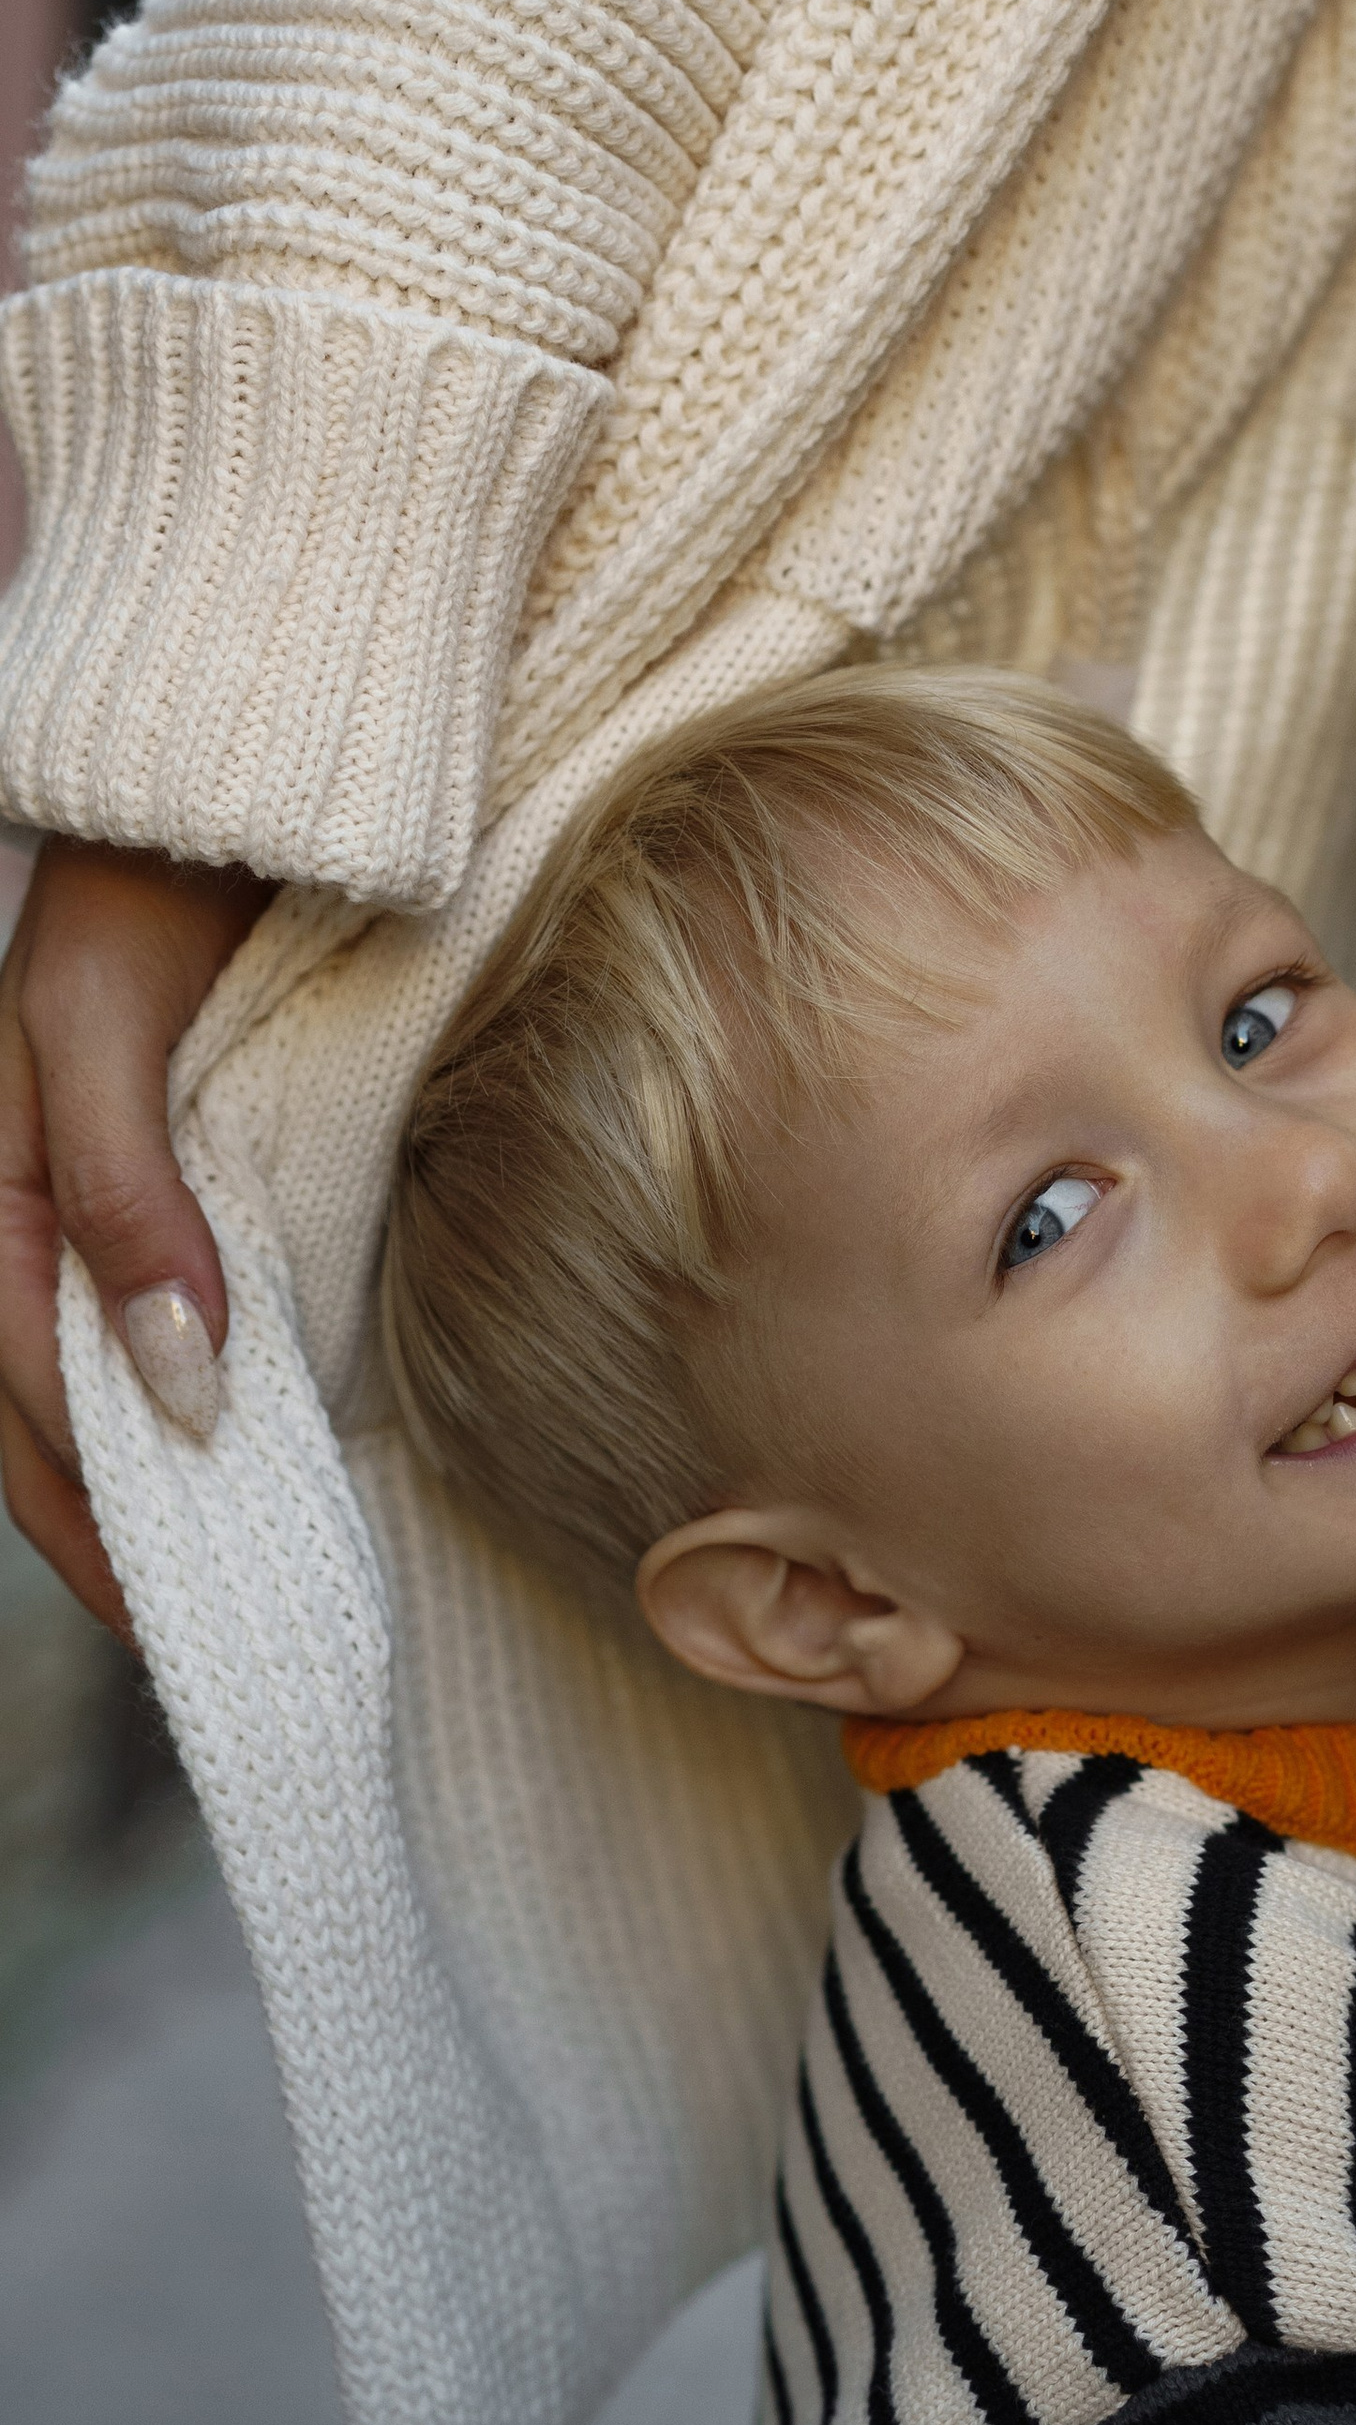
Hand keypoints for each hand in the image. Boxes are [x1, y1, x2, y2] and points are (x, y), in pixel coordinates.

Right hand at [0, 837, 270, 1634]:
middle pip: (53, 1414)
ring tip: (233, 1583)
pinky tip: (260, 1453)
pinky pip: (167, 1317)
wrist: (224, 782)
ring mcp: (108, 1199)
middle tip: (205, 1642)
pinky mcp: (183, 1178)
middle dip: (115, 1529)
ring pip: (105, 1377)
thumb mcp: (103, 1026)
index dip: (93, 1512)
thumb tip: (177, 1381)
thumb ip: (127, 1196)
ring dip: (157, 1482)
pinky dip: (202, 1399)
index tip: (169, 1616)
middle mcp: (35, 1208)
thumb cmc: (150, 879)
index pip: (26, 1397)